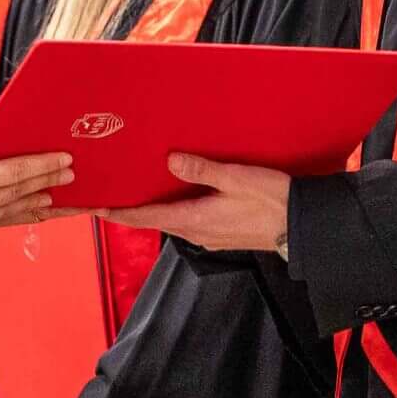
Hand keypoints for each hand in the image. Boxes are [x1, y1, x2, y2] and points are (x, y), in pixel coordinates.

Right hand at [0, 146, 74, 237]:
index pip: (15, 172)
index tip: (63, 160)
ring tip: (66, 196)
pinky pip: (4, 221)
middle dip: (49, 181)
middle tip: (72, 174)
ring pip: (18, 211)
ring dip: (45, 203)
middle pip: (22, 191)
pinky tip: (39, 212)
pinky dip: (25, 215)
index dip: (42, 166)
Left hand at [83, 154, 292, 253]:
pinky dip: (173, 210)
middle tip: (110, 195)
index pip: (145, 217)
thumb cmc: (272, 201)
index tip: (95, 207)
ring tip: (137, 193)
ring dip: (152, 210)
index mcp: (194, 220)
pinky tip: (175, 196)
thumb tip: (170, 161)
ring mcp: (209, 236)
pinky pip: (188, 222)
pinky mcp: (221, 234)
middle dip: (130, 211)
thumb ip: (202, 170)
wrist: (300, 227)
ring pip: (171, 222)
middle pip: (154, 221)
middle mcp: (196, 233)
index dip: (118, 213)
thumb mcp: (237, 178)